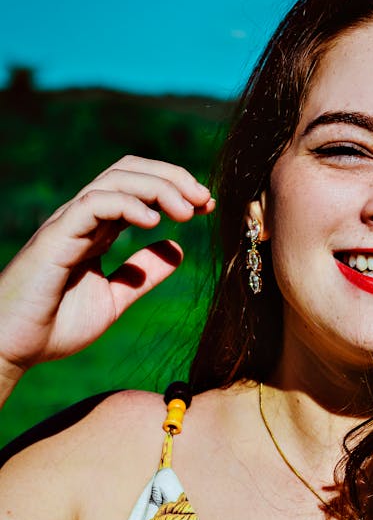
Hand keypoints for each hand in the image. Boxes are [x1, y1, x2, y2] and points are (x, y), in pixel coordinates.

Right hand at [0, 156, 214, 380]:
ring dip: (158, 188)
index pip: (138, 187)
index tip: (206, 206)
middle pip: (130, 171)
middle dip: (172, 178)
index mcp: (97, 229)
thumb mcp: (114, 298)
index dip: (174, 188)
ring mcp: (68, 224)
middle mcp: (83, 218)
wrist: (11, 348)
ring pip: (115, 180)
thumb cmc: (54, 325)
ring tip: (188, 211)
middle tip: (205, 199)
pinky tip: (154, 222)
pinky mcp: (56, 237)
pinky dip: (128, 205)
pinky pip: (94, 204)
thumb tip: (177, 249)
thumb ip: (143, 274)